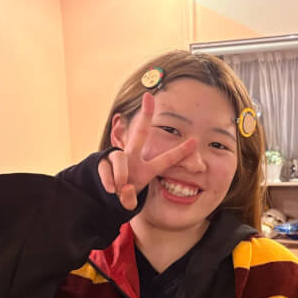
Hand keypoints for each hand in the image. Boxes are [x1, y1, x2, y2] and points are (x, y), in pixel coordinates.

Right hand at [97, 92, 197, 209]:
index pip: (166, 159)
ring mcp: (118, 159)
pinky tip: (110, 188)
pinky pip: (106, 168)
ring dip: (122, 174)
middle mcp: (134, 158)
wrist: (103, 197)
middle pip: (140, 134)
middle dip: (145, 116)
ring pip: (120, 158)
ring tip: (120, 187)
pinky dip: (109, 179)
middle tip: (149, 97)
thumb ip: (129, 199)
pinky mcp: (102, 162)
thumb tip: (124, 188)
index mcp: (147, 168)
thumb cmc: (122, 195)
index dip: (181, 152)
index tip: (196, 141)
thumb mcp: (130, 200)